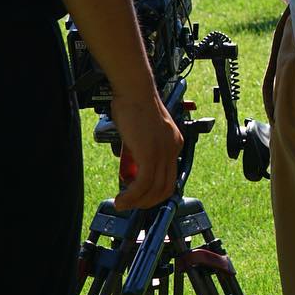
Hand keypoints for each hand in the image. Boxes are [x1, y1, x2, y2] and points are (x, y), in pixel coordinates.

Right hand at [110, 89, 182, 209]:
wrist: (134, 90)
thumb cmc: (134, 105)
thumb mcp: (141, 134)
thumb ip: (140, 152)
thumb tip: (130, 172)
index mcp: (173, 143)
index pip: (169, 177)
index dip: (154, 192)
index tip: (139, 196)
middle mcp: (172, 148)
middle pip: (165, 188)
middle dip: (146, 202)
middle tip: (130, 203)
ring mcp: (163, 152)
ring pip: (153, 190)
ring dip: (136, 202)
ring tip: (121, 203)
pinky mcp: (150, 153)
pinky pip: (143, 184)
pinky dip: (131, 196)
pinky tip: (121, 198)